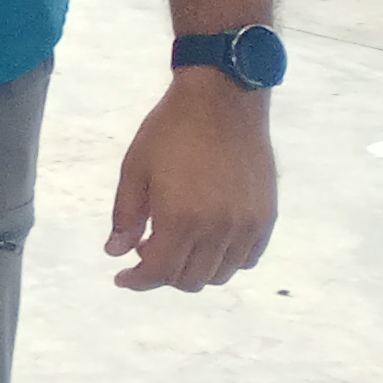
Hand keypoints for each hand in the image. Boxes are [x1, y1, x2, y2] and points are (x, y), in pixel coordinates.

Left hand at [107, 71, 275, 292]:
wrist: (222, 101)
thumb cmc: (171, 131)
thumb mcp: (135, 171)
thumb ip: (125, 217)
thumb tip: (116, 252)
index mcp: (181, 219)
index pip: (158, 272)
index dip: (137, 280)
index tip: (121, 277)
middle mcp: (218, 230)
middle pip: (189, 279)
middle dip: (162, 275)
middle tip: (145, 253)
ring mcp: (247, 226)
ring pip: (219, 274)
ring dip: (194, 270)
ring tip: (175, 245)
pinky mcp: (265, 217)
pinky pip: (246, 258)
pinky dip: (224, 260)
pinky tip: (207, 242)